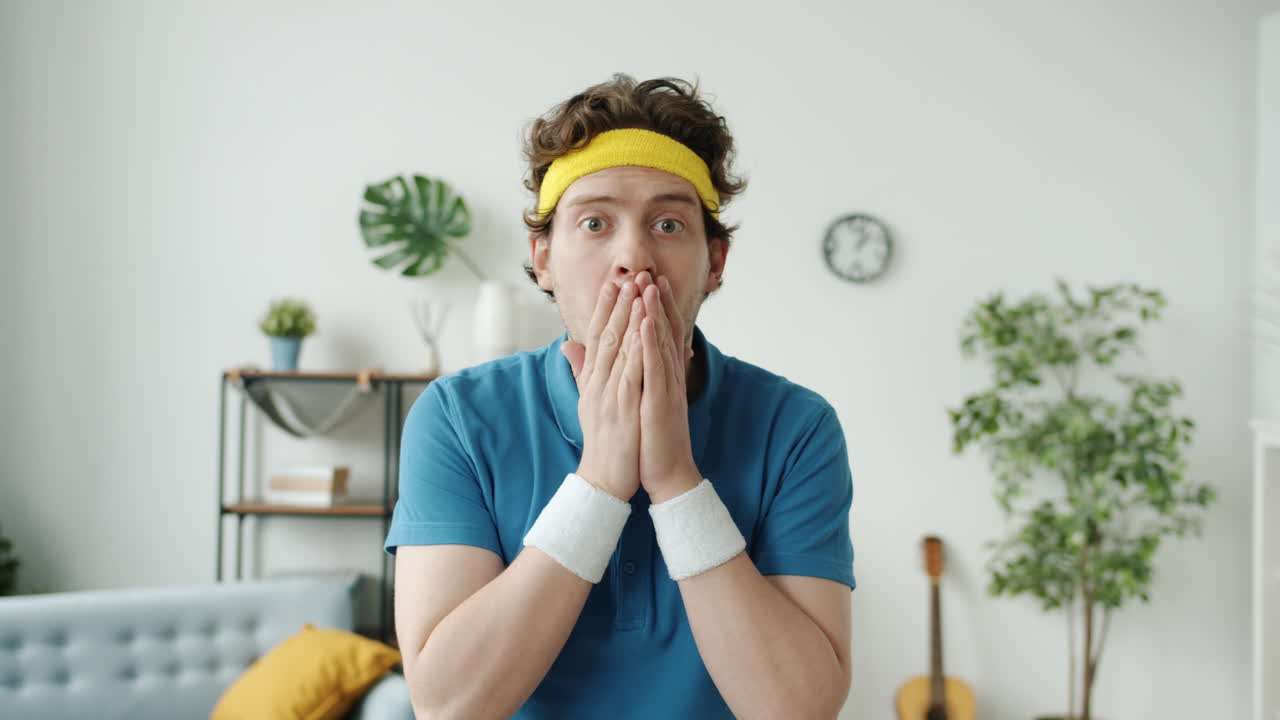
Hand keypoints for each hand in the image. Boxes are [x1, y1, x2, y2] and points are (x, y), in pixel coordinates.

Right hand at [561, 279, 645, 500]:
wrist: (604, 479)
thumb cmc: (603, 441)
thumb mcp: (588, 401)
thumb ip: (581, 371)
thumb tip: (568, 345)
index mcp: (592, 380)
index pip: (596, 336)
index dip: (604, 307)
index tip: (612, 281)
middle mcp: (597, 383)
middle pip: (607, 335)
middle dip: (617, 303)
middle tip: (627, 274)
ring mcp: (609, 394)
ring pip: (619, 349)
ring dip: (628, 317)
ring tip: (638, 290)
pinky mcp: (623, 408)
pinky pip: (631, 373)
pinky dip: (638, 349)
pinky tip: (645, 329)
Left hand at [636, 274, 701, 503]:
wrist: (666, 473)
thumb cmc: (651, 438)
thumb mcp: (639, 401)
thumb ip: (633, 376)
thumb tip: (628, 360)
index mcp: (662, 376)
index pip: (659, 335)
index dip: (656, 308)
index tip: (648, 281)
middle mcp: (669, 376)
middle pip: (663, 331)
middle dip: (657, 302)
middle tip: (650, 272)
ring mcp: (667, 387)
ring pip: (661, 343)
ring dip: (655, 313)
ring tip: (648, 286)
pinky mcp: (662, 401)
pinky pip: (656, 367)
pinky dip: (651, 343)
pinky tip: (645, 323)